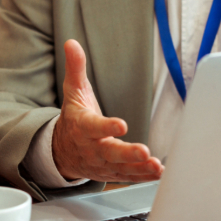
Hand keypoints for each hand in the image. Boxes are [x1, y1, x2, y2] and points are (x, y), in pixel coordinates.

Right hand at [51, 39, 163, 181]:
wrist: (62, 151)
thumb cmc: (73, 118)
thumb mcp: (73, 92)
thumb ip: (76, 69)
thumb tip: (71, 43)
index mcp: (83, 126)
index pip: (93, 127)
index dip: (106, 126)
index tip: (122, 124)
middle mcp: (92, 147)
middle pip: (109, 152)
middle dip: (127, 154)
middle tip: (144, 152)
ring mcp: (102, 163)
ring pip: (121, 168)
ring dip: (140, 168)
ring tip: (156, 166)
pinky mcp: (112, 172)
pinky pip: (127, 177)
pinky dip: (143, 176)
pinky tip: (158, 172)